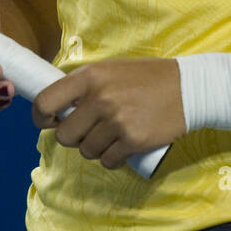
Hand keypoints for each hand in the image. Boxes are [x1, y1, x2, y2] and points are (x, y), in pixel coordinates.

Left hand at [33, 57, 186, 168]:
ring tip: (112, 136)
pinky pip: (107, 161)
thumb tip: (57, 109)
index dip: (41, 117)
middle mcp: (99, 98)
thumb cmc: (149, 78)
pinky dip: (112, 158)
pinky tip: (123, 147)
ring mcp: (116, 121)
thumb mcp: (112, 69)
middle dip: (74, 137)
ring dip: (95, 149)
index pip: (45, 102)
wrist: (190, 88)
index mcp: (90, 76)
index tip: (49, 122)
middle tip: (89, 131)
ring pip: (86, 151)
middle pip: (64, 135)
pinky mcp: (132, 140)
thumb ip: (85, 85)